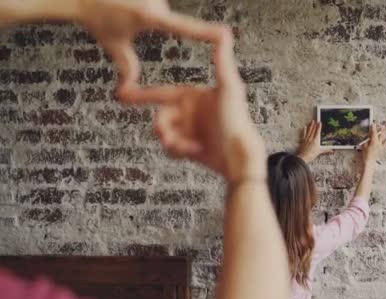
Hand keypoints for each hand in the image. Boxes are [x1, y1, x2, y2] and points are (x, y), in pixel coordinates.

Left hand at [76, 0, 224, 97]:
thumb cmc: (96, 19)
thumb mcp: (113, 44)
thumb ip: (127, 66)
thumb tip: (130, 90)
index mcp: (151, 17)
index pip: (186, 28)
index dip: (207, 33)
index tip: (225, 36)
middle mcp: (155, 1)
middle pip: (165, 15)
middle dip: (151, 19)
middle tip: (128, 17)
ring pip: (159, 4)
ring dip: (145, 8)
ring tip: (124, 8)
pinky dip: (143, 1)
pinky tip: (126, 2)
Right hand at [124, 28, 265, 182]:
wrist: (239, 154)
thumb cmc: (237, 120)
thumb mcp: (229, 87)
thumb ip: (222, 62)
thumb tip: (223, 34)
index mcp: (194, 97)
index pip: (163, 93)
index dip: (143, 95)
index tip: (123, 96)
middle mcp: (190, 113)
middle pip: (161, 117)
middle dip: (161, 126)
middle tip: (164, 135)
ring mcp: (190, 131)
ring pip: (165, 134)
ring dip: (172, 141)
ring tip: (184, 146)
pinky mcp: (190, 149)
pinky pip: (172, 150)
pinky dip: (179, 151)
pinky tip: (194, 151)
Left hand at [297, 121, 332, 162]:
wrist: (303, 157)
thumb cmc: (312, 154)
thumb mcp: (320, 152)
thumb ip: (326, 150)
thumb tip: (332, 151)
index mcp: (316, 140)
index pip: (318, 132)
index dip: (319, 127)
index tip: (319, 123)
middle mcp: (311, 138)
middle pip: (313, 130)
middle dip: (315, 125)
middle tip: (316, 120)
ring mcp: (306, 139)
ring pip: (309, 130)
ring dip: (310, 126)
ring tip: (312, 121)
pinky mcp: (303, 140)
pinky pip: (304, 134)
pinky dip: (304, 130)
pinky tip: (305, 127)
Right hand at [362, 124, 385, 164]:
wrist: (370, 162)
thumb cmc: (366, 155)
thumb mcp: (364, 146)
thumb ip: (367, 140)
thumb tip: (368, 136)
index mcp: (373, 141)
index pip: (373, 132)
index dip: (373, 128)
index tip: (373, 124)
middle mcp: (378, 142)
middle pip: (379, 134)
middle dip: (380, 129)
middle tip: (381, 124)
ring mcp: (380, 146)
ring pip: (382, 137)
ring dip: (384, 132)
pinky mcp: (381, 149)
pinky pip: (385, 143)